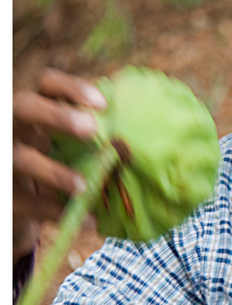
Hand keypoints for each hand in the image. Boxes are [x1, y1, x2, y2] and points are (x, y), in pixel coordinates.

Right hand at [13, 69, 106, 263]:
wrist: (18, 199)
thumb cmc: (53, 160)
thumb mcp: (62, 140)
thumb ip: (89, 128)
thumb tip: (144, 119)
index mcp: (35, 109)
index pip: (46, 82)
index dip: (72, 87)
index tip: (103, 103)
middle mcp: (14, 128)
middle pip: (25, 108)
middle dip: (57, 116)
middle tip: (92, 129)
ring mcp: (6, 162)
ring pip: (22, 160)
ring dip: (55, 172)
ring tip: (84, 186)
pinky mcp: (7, 196)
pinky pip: (29, 203)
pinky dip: (59, 212)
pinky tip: (88, 221)